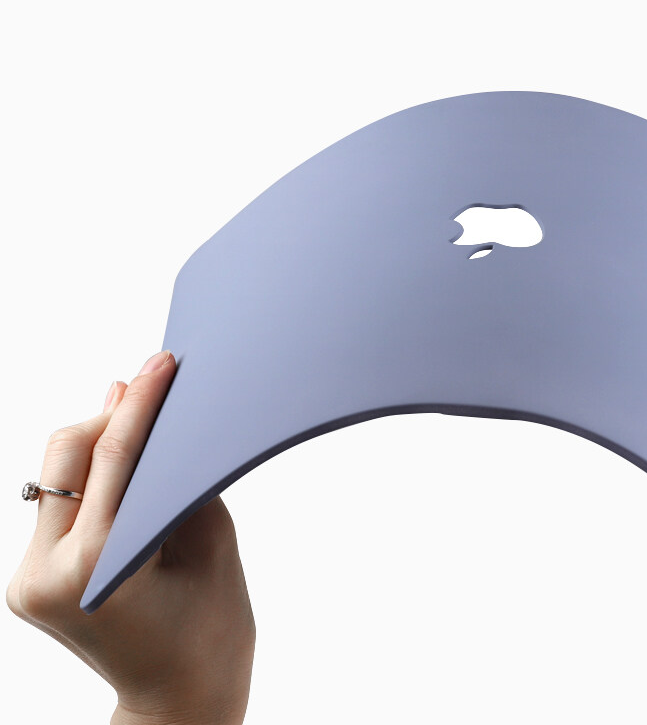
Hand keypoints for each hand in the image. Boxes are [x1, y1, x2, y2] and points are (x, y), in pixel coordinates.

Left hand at [7, 351, 255, 724]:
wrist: (179, 696)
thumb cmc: (213, 623)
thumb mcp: (209, 536)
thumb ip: (175, 474)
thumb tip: (151, 417)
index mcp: (96, 569)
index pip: (115, 457)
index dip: (143, 401)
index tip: (162, 360)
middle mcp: (44, 573)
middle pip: (64, 453)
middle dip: (111, 413)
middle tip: (156, 383)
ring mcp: (27, 580)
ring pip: (53, 473)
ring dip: (97, 440)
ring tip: (140, 415)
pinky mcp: (28, 581)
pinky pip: (58, 503)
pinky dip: (90, 474)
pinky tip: (121, 458)